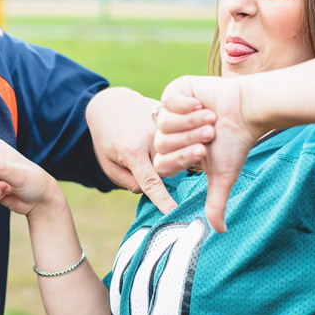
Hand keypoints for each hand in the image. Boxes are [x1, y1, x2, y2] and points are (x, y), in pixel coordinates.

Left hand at [87, 87, 213, 213]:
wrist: (109, 104)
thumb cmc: (107, 137)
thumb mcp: (107, 162)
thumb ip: (126, 180)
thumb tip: (147, 191)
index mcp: (132, 152)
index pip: (150, 182)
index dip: (163, 199)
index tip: (174, 211)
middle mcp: (149, 139)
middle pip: (171, 163)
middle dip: (182, 162)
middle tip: (200, 154)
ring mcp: (160, 125)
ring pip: (179, 145)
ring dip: (188, 147)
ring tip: (208, 135)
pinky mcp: (168, 115)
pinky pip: (181, 130)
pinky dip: (188, 134)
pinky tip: (201, 127)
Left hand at [153, 76, 260, 232]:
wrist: (247, 110)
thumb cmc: (236, 143)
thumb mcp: (223, 176)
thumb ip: (216, 203)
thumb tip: (220, 232)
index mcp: (177, 152)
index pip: (161, 164)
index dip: (181, 158)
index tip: (203, 152)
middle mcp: (171, 132)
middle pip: (161, 143)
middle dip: (188, 138)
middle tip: (210, 133)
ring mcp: (171, 110)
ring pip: (163, 122)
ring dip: (190, 121)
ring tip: (210, 117)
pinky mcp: (176, 90)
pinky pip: (167, 100)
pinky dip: (186, 103)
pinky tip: (202, 102)